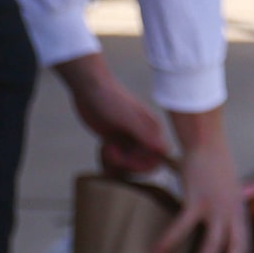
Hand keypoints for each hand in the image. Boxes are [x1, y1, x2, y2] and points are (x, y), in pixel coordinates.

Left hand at [54, 52, 172, 175]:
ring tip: (105, 150)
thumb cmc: (111, 100)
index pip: (158, 157)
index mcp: (151, 131)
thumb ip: (146, 135)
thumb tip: (164, 152)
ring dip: (117, 163)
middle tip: (112, 153)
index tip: (127, 158)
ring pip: (129, 161)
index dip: (145, 163)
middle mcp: (142, 136)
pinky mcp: (113, 139)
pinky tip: (102, 150)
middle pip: (143, 162)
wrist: (89, 88)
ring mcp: (127, 138)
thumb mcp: (129, 119)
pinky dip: (109, 160)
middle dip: (128, 164)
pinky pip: (117, 157)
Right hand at [157, 108, 250, 252]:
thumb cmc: (216, 171)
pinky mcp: (197, 200)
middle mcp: (233, 212)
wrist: (207, 145)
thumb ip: (228, 214)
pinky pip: (183, 226)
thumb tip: (217, 234)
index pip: (246, 245)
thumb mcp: (230, 195)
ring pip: (214, 243)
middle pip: (237, 249)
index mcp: (240, 213)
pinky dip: (170, 240)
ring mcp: (216, 207)